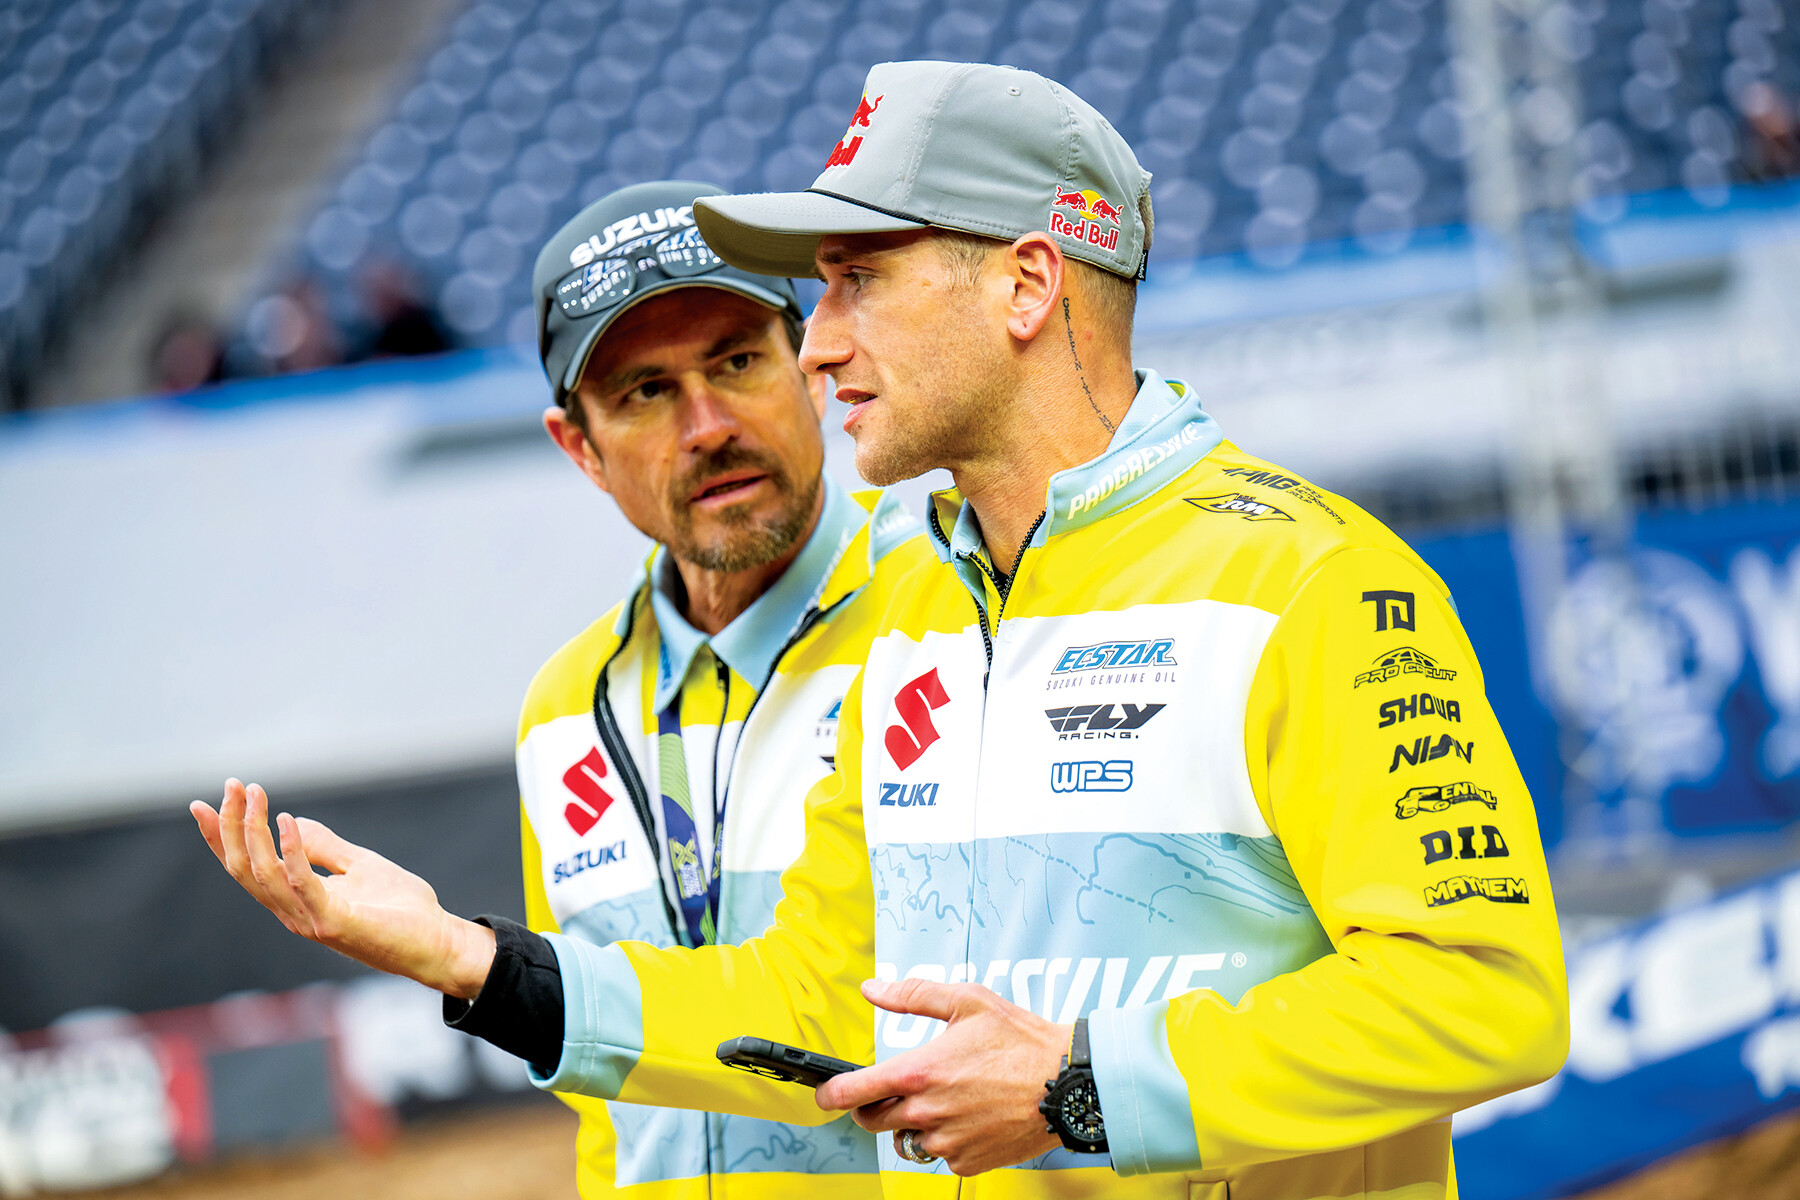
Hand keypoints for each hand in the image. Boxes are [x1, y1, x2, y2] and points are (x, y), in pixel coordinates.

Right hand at [190, 779, 495, 998]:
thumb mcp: (359, 865)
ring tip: (255, 793)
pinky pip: (302, 883)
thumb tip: (289, 822)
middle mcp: (293, 912)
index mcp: (295, 900)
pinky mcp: (334, 922)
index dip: (220, 838)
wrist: (437, 943)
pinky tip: (286, 821)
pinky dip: (292, 850)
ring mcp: (310, 920)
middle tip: (232, 785)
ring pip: (264, 874)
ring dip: (254, 830)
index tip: (201, 804)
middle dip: (231, 826)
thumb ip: (324, 847)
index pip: (246, 868)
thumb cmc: (401, 909)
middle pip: (245, 869)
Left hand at [815, 978, 1066, 1175]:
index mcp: (921, 1071)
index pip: (855, 1091)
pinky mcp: (967, 1162)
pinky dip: (946, 1139)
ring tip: (947, 1098)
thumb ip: (913, 995)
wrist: (1068, 1083)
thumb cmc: (1021, 1040)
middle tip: (896, 1089)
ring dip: (914, 1123)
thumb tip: (872, 989)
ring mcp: (947, 1140)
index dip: (830, 1095)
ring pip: (908, 1139)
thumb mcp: (968, 1001)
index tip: (823, 1096)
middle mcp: (928, 1111)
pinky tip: (970, 1116)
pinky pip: (940, 1155)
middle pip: (873, 1121)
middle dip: (874, 1106)